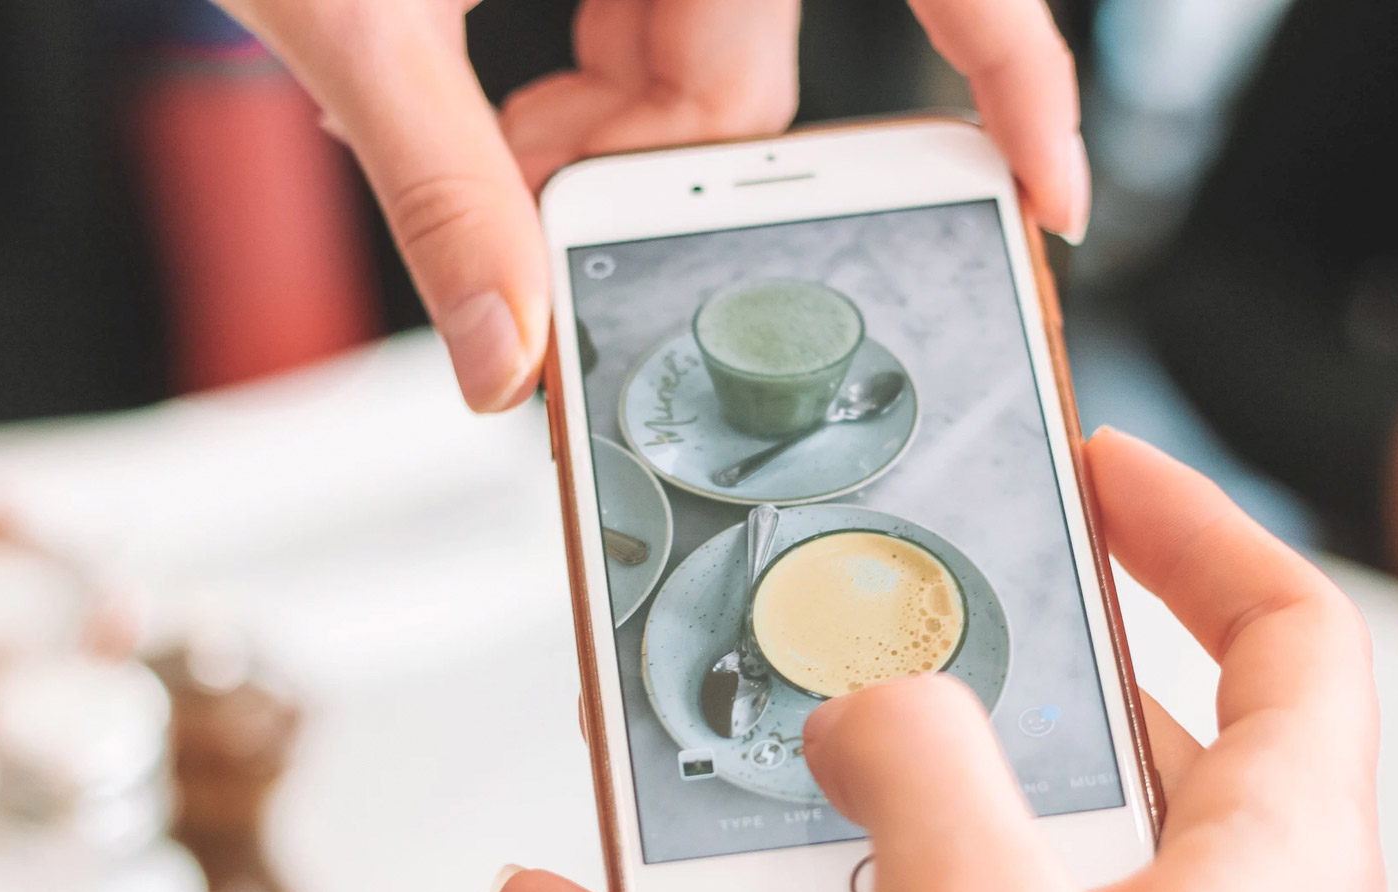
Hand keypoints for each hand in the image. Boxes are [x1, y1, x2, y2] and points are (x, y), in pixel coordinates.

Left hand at [209, 0, 1090, 412]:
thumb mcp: (350, 5)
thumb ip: (434, 181)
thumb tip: (507, 351)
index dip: (1015, 72)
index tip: (1047, 196)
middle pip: (754, 71)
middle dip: (651, 173)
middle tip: (544, 211)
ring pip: (694, 64)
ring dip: (600, 146)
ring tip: (493, 158)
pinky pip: (644, 25)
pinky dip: (586, 93)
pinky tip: (508, 121)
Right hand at [495, 429, 1383, 891]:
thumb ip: (922, 774)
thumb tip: (863, 691)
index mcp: (1265, 871)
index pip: (1290, 641)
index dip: (1201, 531)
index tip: (1087, 471)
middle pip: (1076, 751)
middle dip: (932, 685)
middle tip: (830, 618)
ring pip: (924, 881)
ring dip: (782, 835)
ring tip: (663, 769)